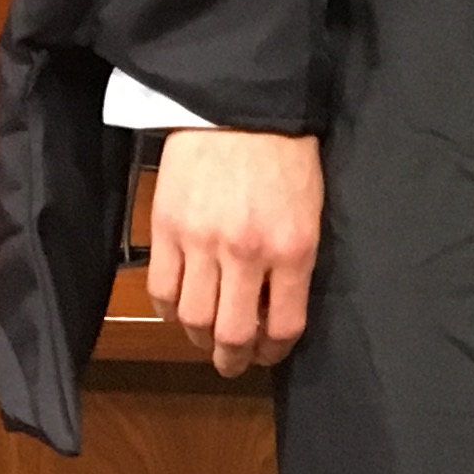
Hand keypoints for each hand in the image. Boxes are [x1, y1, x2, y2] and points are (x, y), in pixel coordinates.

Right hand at [148, 130, 324, 376]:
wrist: (240, 110)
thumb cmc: (287, 158)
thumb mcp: (311, 211)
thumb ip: (296, 262)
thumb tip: (278, 307)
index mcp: (292, 249)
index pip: (284, 324)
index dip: (275, 351)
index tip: (270, 355)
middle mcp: (245, 253)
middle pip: (232, 332)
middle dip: (234, 358)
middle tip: (233, 363)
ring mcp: (201, 243)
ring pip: (192, 318)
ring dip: (199, 339)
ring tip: (205, 341)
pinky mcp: (166, 229)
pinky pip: (161, 289)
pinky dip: (169, 309)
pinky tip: (180, 309)